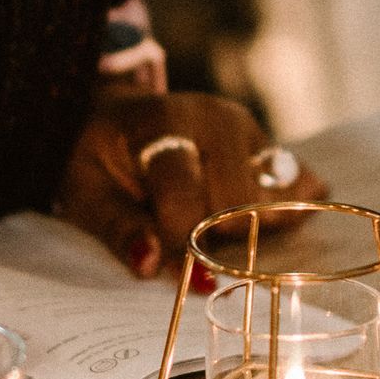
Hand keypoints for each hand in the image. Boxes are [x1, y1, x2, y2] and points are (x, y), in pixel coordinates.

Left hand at [55, 91, 326, 277]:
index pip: (185, 193)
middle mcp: (214, 117)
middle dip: (211, 231)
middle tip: (183, 231)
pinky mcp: (266, 143)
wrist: (113, 114)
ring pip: (269, 200)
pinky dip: (282, 210)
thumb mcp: (85, 191)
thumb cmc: (95, 157)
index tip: (167, 259)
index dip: (178, 238)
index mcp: (162, 121)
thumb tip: (150, 265)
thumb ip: (119, 227)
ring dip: (246, 225)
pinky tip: (267, 219)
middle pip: (235, 200)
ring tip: (211, 220)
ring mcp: (247, 127)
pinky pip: (293, 186)